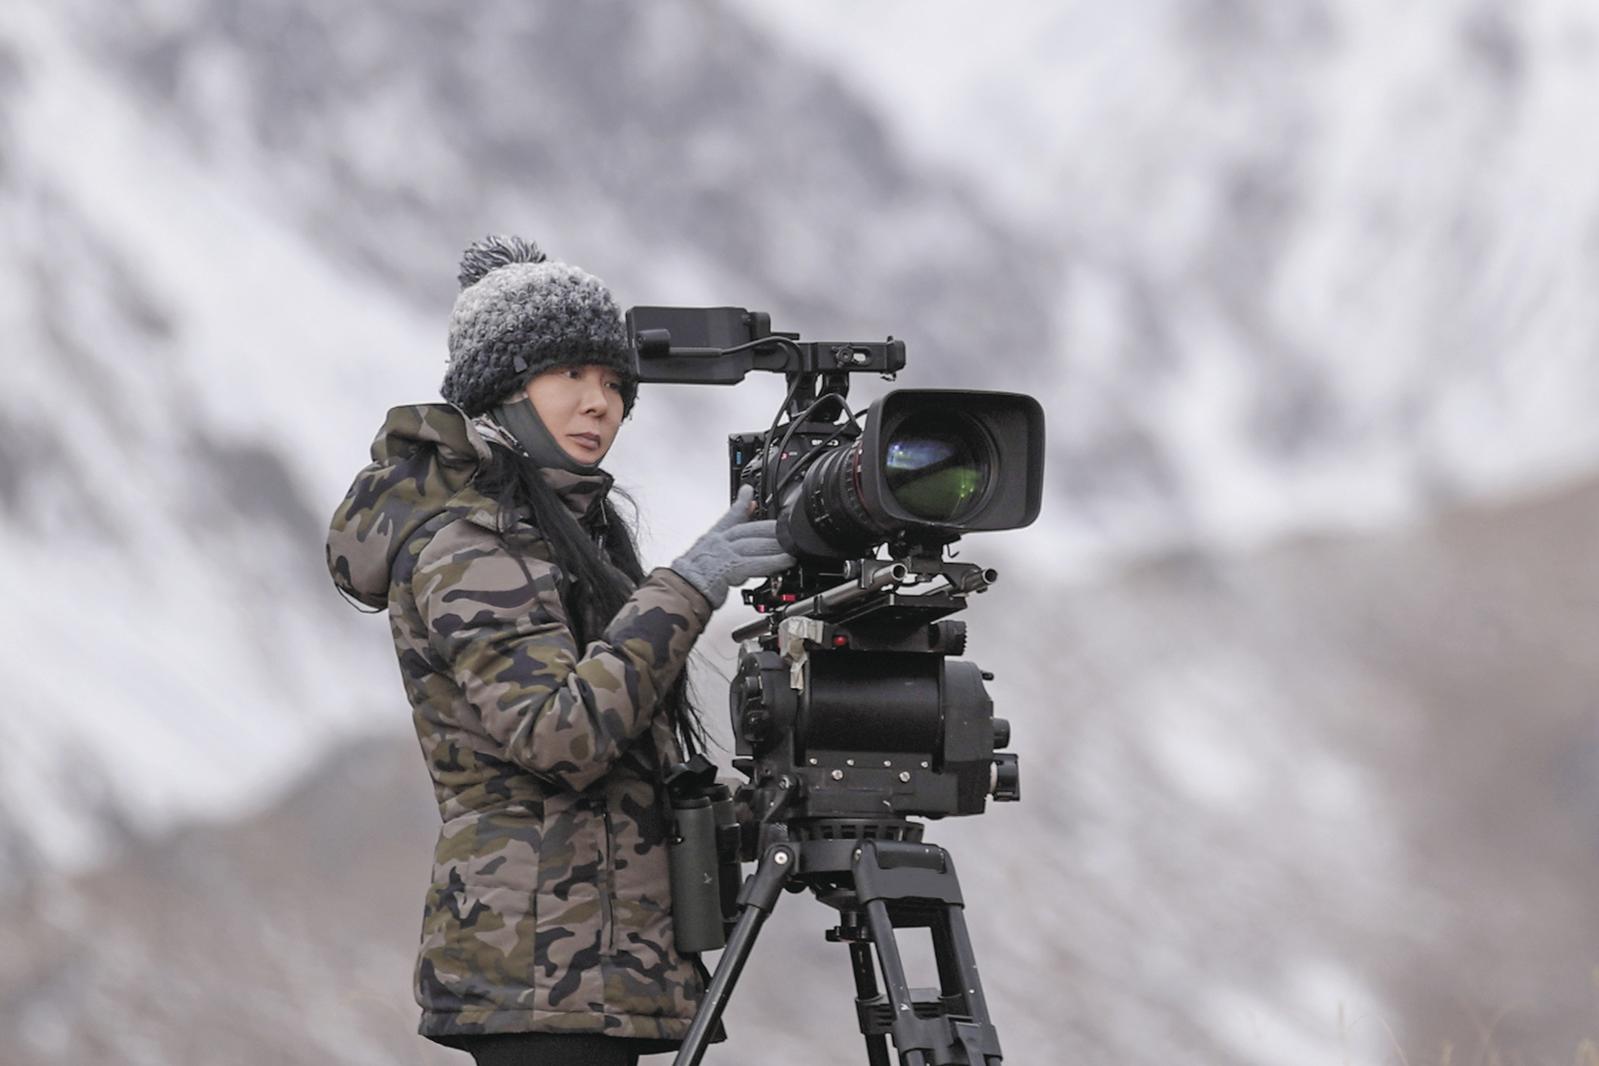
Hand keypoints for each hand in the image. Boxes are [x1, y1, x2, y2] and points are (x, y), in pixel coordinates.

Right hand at [669, 485, 794, 607]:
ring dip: (776, 545)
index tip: (750, 492)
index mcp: (713, 538)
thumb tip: (733, 533)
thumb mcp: (704, 553)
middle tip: (788, 528)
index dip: (742, 503)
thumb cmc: (690, 577)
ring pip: (754, 544)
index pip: (730, 516)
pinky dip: (772, 562)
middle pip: (749, 530)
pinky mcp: (729, 568)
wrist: (680, 590)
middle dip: (770, 529)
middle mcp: (719, 542)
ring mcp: (724, 554)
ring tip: (792, 546)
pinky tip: (785, 562)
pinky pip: (755, 563)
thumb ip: (721, 540)